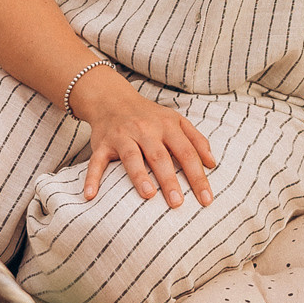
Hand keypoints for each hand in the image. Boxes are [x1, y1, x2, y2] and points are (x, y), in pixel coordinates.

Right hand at [73, 69, 216, 207]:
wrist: (113, 99)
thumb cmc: (150, 116)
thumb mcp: (177, 121)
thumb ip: (196, 140)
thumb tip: (212, 163)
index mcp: (167, 126)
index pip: (186, 152)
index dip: (197, 176)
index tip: (206, 199)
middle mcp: (145, 130)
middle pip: (160, 156)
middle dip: (169, 180)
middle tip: (177, 203)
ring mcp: (122, 136)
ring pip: (131, 156)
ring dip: (139, 176)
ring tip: (149, 195)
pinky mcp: (101, 144)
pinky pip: (96, 161)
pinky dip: (92, 178)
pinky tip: (91, 195)